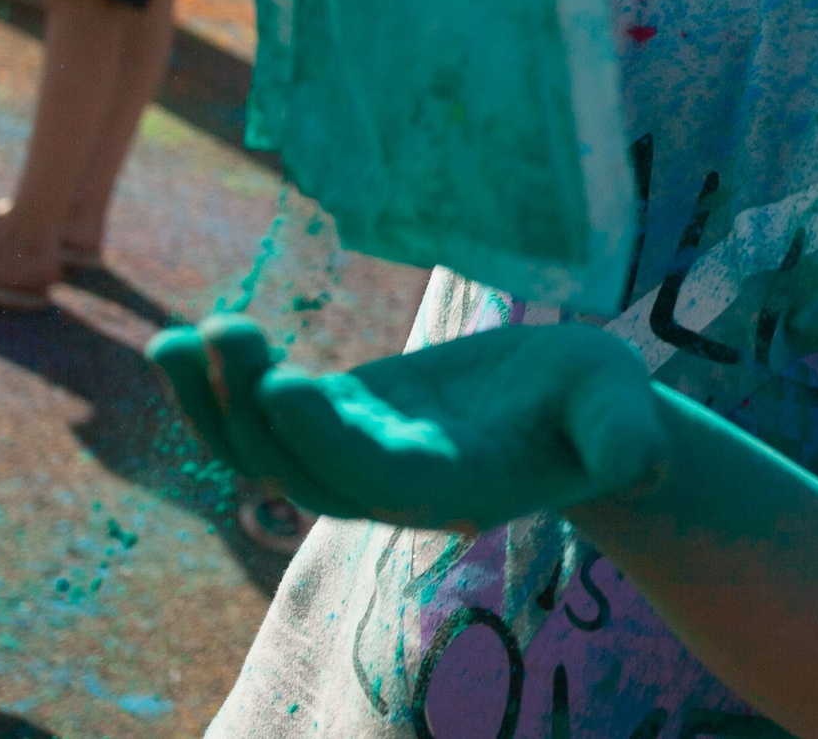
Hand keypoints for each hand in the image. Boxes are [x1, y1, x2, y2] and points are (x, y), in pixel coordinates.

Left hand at [148, 315, 670, 533]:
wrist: (568, 423)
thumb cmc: (598, 408)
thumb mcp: (620, 409)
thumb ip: (625, 435)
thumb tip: (642, 455)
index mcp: (453, 482)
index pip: (376, 471)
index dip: (326, 436)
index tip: (283, 385)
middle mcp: (390, 484)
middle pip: (300, 466)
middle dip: (250, 410)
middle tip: (223, 333)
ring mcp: (355, 456)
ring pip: (262, 452)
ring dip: (212, 404)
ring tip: (175, 341)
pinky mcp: (337, 421)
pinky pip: (259, 420)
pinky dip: (212, 390)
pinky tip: (177, 343)